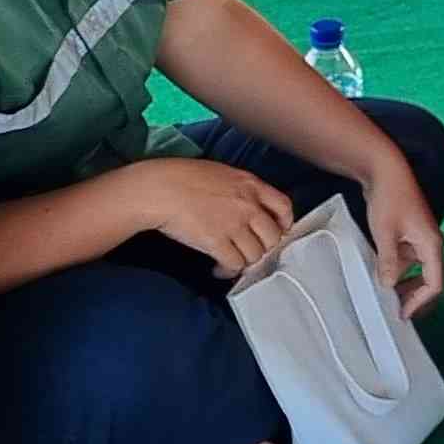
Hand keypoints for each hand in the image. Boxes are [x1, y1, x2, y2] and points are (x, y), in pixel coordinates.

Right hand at [126, 158, 296, 276]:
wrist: (160, 188)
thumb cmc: (183, 177)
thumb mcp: (222, 173)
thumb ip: (241, 189)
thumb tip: (249, 207)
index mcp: (251, 184)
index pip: (284, 206)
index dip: (284, 223)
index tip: (277, 231)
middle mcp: (248, 205)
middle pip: (273, 237)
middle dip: (263, 248)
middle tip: (250, 251)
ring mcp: (234, 224)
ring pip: (255, 254)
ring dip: (244, 262)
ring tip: (230, 261)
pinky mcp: (217, 242)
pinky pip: (234, 264)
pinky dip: (227, 270)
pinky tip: (218, 268)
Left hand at [364, 173, 443, 316]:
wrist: (387, 170)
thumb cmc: (390, 197)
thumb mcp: (385, 233)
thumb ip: (389, 262)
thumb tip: (389, 285)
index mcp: (432, 244)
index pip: (434, 283)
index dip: (420, 302)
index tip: (402, 313)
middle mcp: (430, 243)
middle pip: (428, 279)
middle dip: (412, 295)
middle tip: (393, 308)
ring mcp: (420, 238)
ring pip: (415, 270)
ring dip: (402, 282)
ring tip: (382, 291)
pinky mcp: (410, 233)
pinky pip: (407, 258)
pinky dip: (396, 268)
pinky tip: (380, 271)